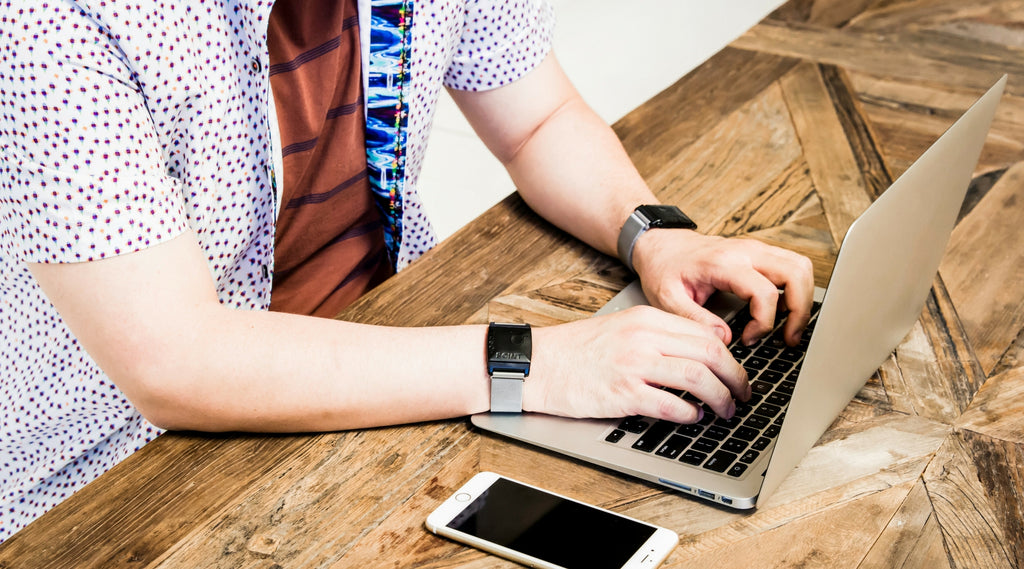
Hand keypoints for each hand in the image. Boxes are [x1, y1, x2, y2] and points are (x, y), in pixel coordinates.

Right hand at [523, 306, 749, 422]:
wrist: (537, 364)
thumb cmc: (575, 351)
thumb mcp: (620, 329)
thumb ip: (657, 337)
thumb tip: (698, 358)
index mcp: (646, 319)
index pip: (705, 334)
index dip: (730, 358)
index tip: (736, 373)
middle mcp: (644, 338)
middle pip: (710, 355)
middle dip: (736, 379)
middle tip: (743, 395)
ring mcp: (634, 365)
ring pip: (698, 379)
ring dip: (720, 399)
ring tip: (726, 412)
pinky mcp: (623, 393)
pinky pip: (671, 405)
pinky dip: (690, 414)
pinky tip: (694, 418)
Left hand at [632, 229, 814, 346]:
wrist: (660, 244)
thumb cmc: (663, 269)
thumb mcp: (667, 299)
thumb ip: (694, 319)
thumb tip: (724, 339)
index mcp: (723, 263)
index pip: (764, 292)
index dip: (764, 322)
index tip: (749, 339)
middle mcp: (745, 251)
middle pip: (796, 273)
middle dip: (800, 310)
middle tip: (788, 338)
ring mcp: (755, 248)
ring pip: (800, 266)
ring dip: (803, 298)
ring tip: (789, 326)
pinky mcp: (759, 252)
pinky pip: (791, 265)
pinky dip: (795, 288)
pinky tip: (781, 309)